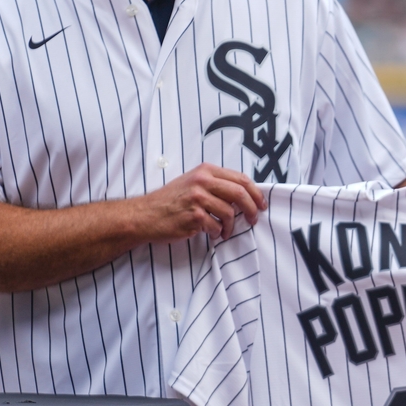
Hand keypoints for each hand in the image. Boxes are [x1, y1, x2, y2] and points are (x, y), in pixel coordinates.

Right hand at [133, 163, 264, 240]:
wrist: (144, 215)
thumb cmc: (170, 201)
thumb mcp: (192, 183)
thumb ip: (216, 184)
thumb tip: (245, 194)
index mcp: (205, 171)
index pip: (241, 179)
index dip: (256, 193)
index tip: (261, 204)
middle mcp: (202, 181)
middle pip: (240, 194)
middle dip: (252, 209)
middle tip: (253, 220)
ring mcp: (197, 198)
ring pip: (229, 213)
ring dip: (230, 227)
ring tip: (224, 231)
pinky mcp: (194, 216)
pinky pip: (216, 226)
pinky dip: (217, 233)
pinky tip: (211, 234)